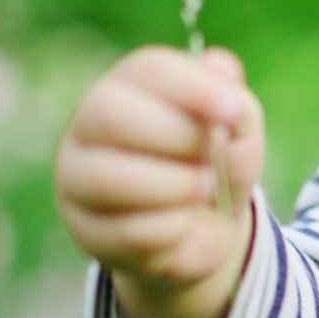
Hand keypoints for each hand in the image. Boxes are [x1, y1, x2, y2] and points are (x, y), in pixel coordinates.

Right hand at [54, 45, 264, 317]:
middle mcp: (92, 128)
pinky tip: (193, 246)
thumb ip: (230, 107)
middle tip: (212, 172)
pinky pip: (122, 240)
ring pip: (107, 180)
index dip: (188, 90)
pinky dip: (169, 244)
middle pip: (113, 119)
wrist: (201, 242)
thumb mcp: (237, 135)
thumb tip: (225, 71)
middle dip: (175, 146)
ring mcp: (80, 182)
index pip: (145, 72)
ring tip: (201, 206)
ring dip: (168, 196)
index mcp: (133, 87)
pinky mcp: (88, 236)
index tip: (234, 112)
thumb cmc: (219, 169)